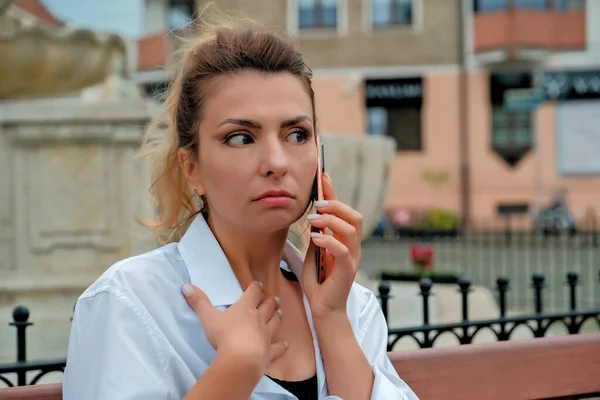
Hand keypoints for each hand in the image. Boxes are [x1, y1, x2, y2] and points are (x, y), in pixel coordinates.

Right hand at [181, 281, 286, 374]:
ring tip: (280, 311)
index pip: (253, 292)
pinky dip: (281, 345)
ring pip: (275, 322)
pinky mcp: (270, 351)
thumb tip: (186, 286)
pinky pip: (278, 347)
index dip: (256, 288)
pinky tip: (285, 343)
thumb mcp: (208, 318)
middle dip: (270, 301)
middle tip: (273, 298)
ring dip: (277, 316)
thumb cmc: (225, 336)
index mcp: (245, 308)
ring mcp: (266, 335)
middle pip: (267, 306)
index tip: (258, 284)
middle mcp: (259, 318)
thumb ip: (198, 302)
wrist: (241, 359)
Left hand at [301, 173, 362, 317]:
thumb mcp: (313, 255)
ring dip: (331, 220)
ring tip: (313, 220)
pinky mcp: (347, 271)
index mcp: (345, 242)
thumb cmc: (319, 284)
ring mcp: (352, 259)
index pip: (344, 212)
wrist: (324, 310)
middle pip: (355, 217)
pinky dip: (328, 240)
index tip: (323, 177)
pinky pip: (343, 250)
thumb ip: (316, 238)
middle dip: (337, 205)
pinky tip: (315, 239)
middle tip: (318, 204)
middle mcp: (352, 248)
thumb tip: (312, 218)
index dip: (335, 193)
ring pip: (351, 230)